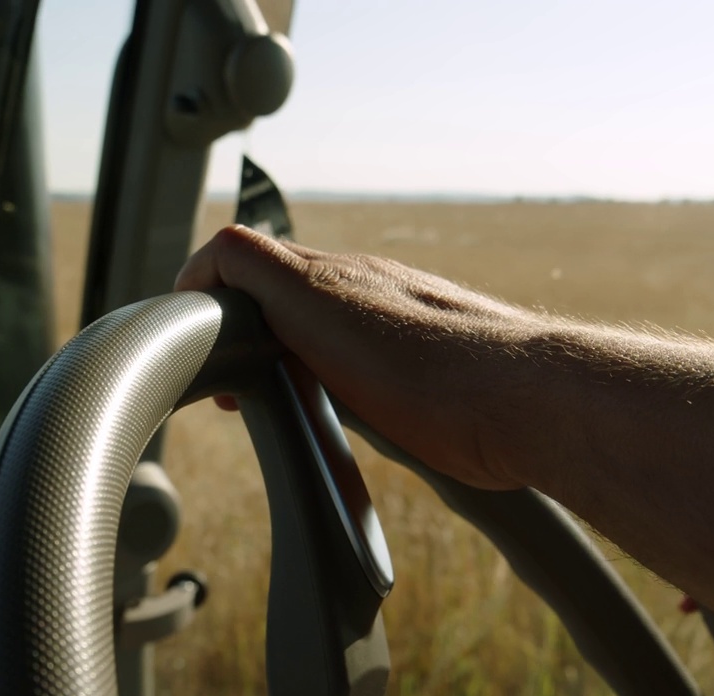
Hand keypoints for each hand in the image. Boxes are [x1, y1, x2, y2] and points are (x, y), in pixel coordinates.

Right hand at [175, 225, 538, 489]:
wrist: (520, 404)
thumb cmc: (422, 364)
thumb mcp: (314, 301)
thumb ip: (256, 267)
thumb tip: (209, 260)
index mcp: (331, 274)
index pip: (246, 259)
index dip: (208, 294)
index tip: (193, 341)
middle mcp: (364, 294)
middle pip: (283, 299)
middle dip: (245, 336)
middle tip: (229, 392)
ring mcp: (397, 333)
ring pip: (323, 336)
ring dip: (288, 364)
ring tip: (274, 404)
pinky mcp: (426, 377)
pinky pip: (362, 374)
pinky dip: (333, 390)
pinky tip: (339, 417)